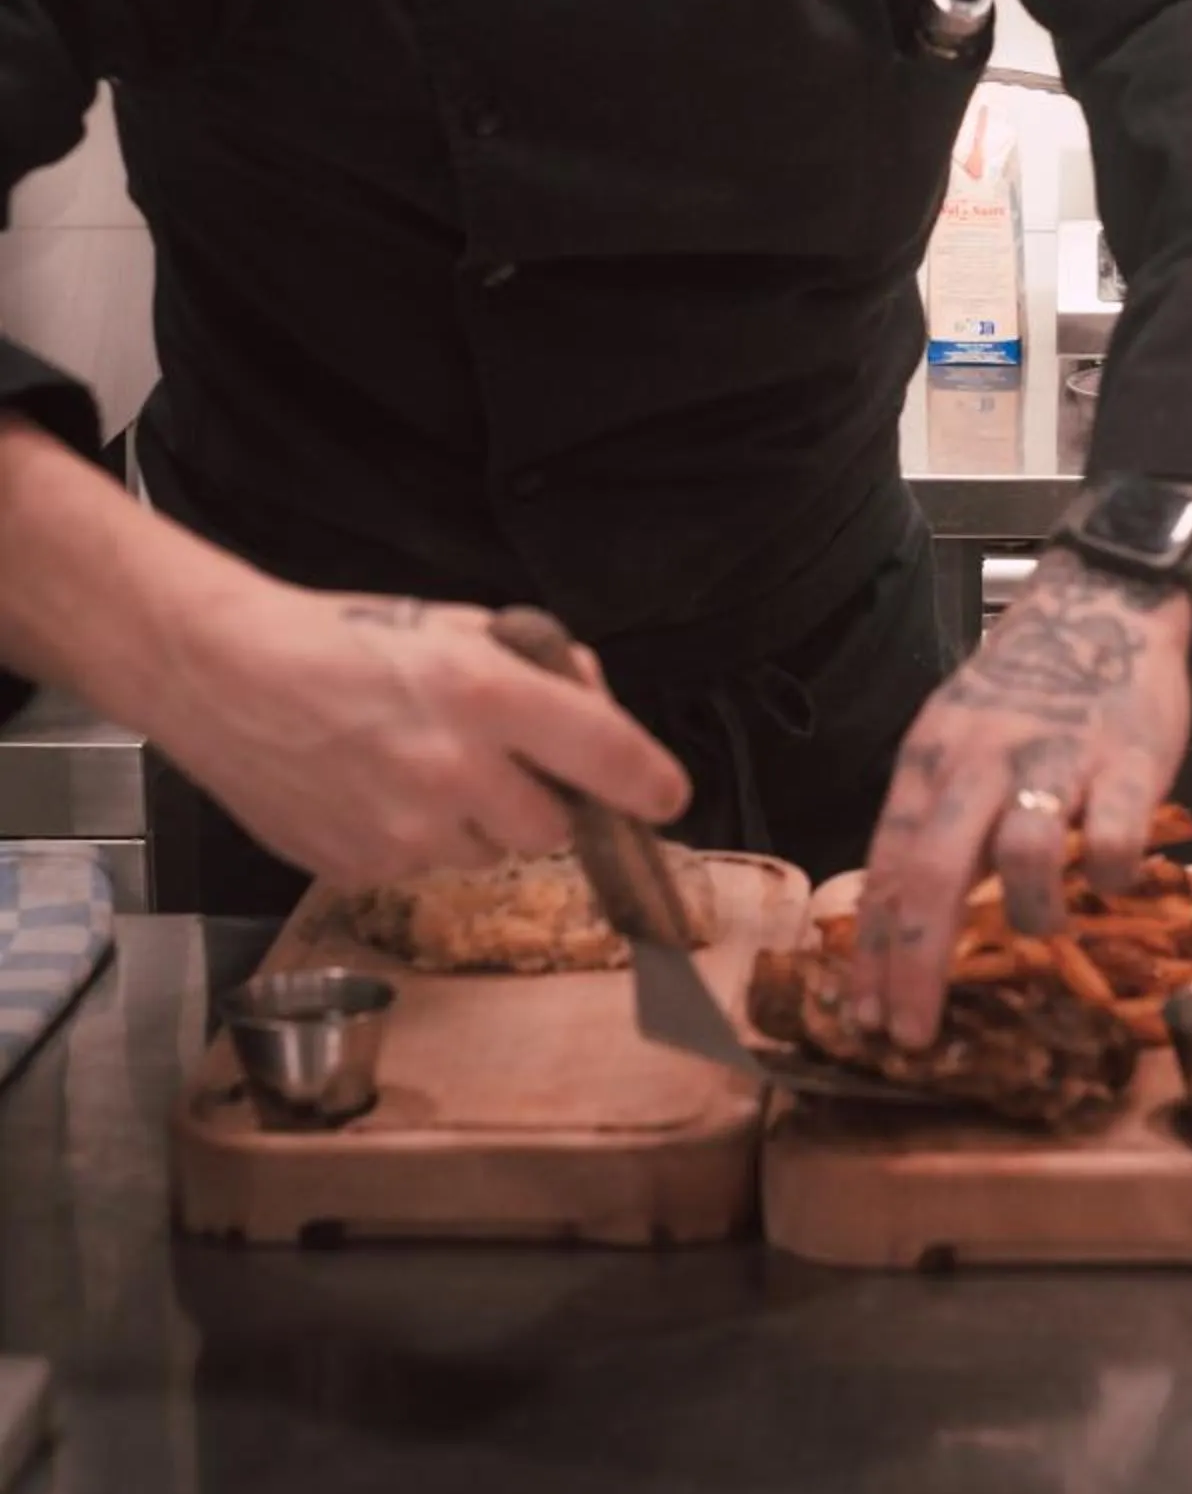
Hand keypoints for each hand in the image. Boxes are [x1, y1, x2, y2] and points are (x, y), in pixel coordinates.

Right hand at [143, 581, 689, 886]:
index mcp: (483, 692)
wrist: (220, 674)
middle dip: (540, 800)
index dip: (648, 780)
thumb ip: (530, 666)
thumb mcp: (448, 624)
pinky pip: (422, 868)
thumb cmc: (337, 638)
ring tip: (414, 767)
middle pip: (550, 825)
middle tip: (497, 762)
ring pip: (486, 852)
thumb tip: (593, 703)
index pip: (603, 751)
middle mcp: (454, 769)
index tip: (669, 797)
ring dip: (474, 822)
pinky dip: (416, 839)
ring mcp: (405, 828)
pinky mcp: (359, 866)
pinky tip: (372, 790)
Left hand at [850, 548, 1191, 1050]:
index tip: (862, 1015)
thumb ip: (931, 824)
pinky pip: (1119, 836)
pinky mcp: (1129, 760)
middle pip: (934, 871)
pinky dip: (1113, 873)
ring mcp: (1056, 757)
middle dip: (916, 965)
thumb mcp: (955, 746)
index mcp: (930, 761)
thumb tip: (895, 926)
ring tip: (1039, 929)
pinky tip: (1113, 879)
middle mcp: (981, 759)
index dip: (872, 949)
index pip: (887, 867)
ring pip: (1025, 852)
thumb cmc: (1021, 696)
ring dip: (1028, 914)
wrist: (1100, 608)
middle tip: (912, 1033)